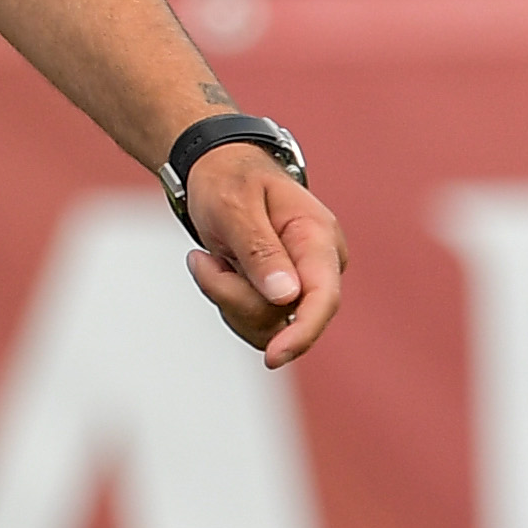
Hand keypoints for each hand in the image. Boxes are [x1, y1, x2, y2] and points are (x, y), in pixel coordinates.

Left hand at [178, 142, 348, 368]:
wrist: (217, 170)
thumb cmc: (228, 180)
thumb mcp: (234, 205)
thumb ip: (260, 250)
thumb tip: (287, 297)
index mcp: (319, 237)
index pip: (324, 297)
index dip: (303, 331)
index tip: (274, 357)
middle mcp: (319, 265)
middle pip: (285, 316)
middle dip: (234, 296)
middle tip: (203, 259)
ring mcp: (301, 284)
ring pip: (265, 325)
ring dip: (225, 296)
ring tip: (210, 256)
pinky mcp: (281, 297)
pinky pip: (253, 321)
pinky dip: (225, 298)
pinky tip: (216, 266)